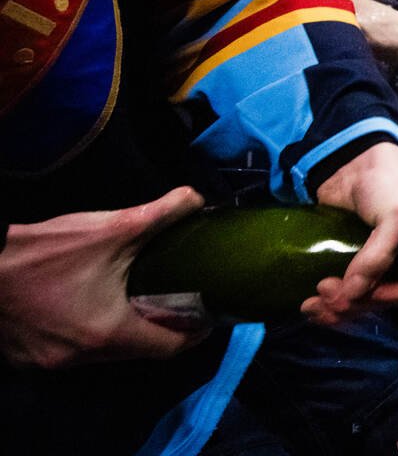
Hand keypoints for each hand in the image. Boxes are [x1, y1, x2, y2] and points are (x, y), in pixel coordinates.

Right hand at [0, 186, 209, 369]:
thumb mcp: (113, 227)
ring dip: (122, 332)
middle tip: (175, 301)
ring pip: (102, 354)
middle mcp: (79, 358)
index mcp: (108, 334)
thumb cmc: (45, 251)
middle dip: (159, 329)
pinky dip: (87, 334)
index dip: (193, 333)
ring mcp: (48, 362)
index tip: (207, 316)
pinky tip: (90, 307)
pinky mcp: (25, 357)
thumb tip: (195, 199)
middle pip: (136, 352)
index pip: (168, 348)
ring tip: (136, 300)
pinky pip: (70, 352)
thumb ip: (163, 214)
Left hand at [305, 142, 397, 325]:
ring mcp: (378, 265)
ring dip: (335, 309)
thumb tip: (352, 293)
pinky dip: (327, 303)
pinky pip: (343, 293)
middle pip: (380, 300)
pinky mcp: (352, 263)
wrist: (351, 159)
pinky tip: (309, 303)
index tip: (357, 294)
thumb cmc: (388, 180)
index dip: (384, 298)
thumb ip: (380, 254)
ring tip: (311, 303)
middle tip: (324, 292)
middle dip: (352, 303)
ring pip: (359, 301)